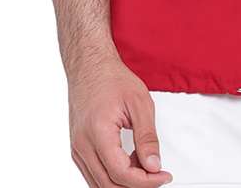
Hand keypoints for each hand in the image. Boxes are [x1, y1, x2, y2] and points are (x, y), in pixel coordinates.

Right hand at [68, 51, 171, 185]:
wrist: (90, 66)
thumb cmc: (111, 78)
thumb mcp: (139, 103)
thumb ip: (147, 137)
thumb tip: (154, 165)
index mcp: (97, 132)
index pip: (121, 174)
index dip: (145, 181)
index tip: (163, 175)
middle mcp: (82, 145)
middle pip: (109, 185)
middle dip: (137, 185)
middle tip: (158, 175)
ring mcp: (77, 149)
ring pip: (100, 184)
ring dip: (124, 182)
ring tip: (145, 166)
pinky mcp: (78, 149)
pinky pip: (94, 174)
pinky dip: (114, 176)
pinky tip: (129, 163)